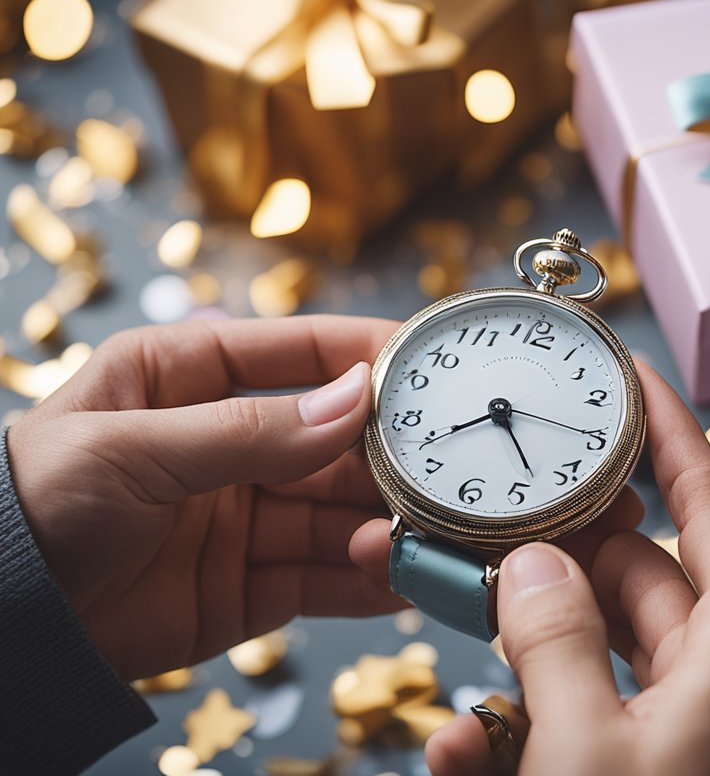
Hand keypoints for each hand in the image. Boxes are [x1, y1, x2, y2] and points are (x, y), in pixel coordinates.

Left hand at [5, 316, 411, 680]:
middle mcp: (227, 443)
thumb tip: (354, 400)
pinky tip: (400, 578)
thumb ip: (248, 429)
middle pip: (333, 441)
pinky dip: (366, 579)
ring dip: (381, 523)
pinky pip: (323, 577)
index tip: (428, 365)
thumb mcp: (132, 447)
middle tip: (440, 468)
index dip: (362, 355)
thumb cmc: (32, 505)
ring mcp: (243, 516)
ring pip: (338, 512)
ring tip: (416, 536)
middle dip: (387, 456)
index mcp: (188, 379)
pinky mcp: (250, 586)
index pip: (295, 352)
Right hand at [417, 363, 709, 775]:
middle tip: (499, 531)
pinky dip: (520, 728)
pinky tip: (459, 750)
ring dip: (527, 653)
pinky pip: (584, 728)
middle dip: (567, 553)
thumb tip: (534, 562)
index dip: (674, 438)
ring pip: (604, 655)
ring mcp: (686, 740)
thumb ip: (557, 643)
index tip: (636, 381)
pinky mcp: (646, 775)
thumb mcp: (583, 747)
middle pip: (645, 579)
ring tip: (458, 638)